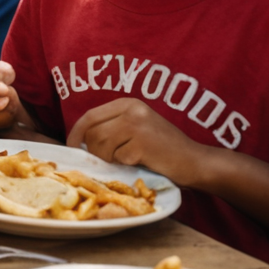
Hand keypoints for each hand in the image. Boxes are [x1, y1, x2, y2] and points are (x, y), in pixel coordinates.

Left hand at [67, 98, 209, 183]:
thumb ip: (112, 127)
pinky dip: (127, 164)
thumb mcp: (137, 128)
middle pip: (93, 132)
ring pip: (101, 146)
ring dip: (111, 159)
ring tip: (130, 159)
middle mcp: (132, 110)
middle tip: (113, 159)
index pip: (90, 116)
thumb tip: (79, 140)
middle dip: (95, 151)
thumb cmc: (164, 150)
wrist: (196, 162)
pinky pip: (119, 158)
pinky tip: (143, 162)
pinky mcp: (142, 143)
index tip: (71, 147)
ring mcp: (137, 125)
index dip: (76, 133)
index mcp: (128, 103)